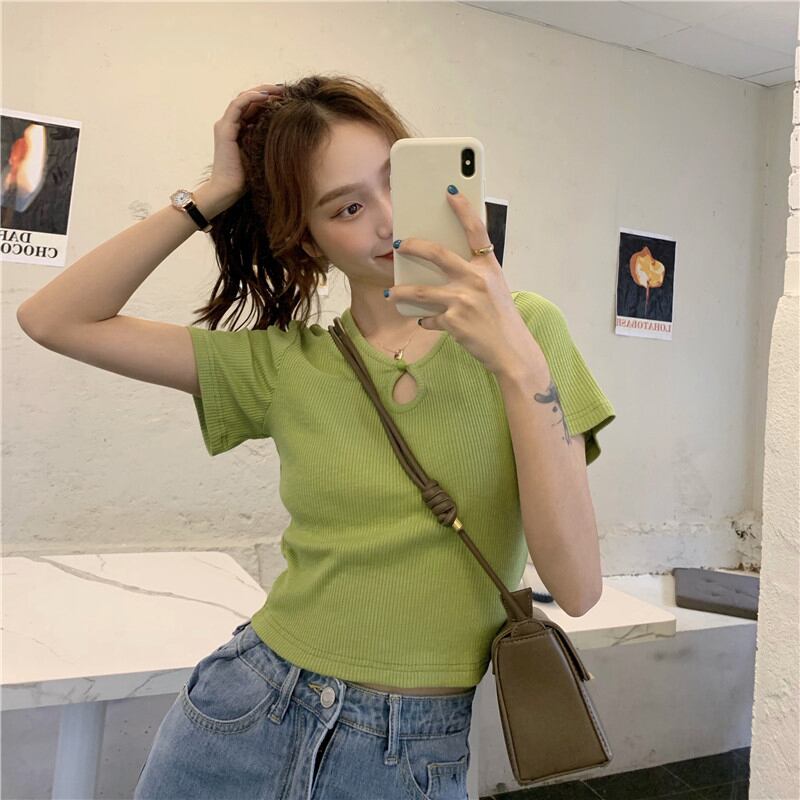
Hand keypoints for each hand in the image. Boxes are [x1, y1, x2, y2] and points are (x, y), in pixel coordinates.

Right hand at [207, 84, 284, 202]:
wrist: (228, 191)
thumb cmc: (246, 179)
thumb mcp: (262, 155)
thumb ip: (268, 142)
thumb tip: (288, 134)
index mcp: (239, 130)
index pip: (254, 108)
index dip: (270, 100)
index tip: (288, 98)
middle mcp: (231, 125)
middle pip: (249, 100)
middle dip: (268, 92)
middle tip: (286, 89)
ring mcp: (226, 125)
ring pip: (244, 99)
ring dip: (262, 91)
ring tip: (279, 90)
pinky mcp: (224, 129)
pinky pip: (238, 106)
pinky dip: (251, 98)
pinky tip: (266, 97)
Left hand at [385, 188, 532, 375]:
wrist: (511, 350)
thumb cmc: (500, 318)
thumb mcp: (494, 288)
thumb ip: (473, 274)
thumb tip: (442, 267)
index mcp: (488, 267)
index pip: (476, 231)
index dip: (463, 209)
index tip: (450, 192)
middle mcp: (476, 280)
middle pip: (437, 254)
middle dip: (413, 246)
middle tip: (399, 244)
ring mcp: (463, 300)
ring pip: (420, 291)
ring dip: (401, 292)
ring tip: (391, 293)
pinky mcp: (453, 321)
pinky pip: (429, 317)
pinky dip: (426, 320)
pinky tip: (424, 321)